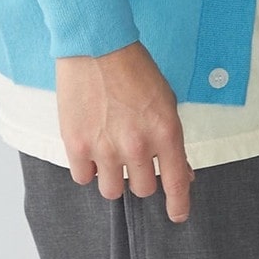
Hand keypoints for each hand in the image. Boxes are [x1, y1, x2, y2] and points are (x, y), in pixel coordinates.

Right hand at [56, 41, 193, 222]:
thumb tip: (181, 173)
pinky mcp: (76, 145)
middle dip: (140, 174)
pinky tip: (90, 145)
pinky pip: (84, 178)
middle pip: (142, 189)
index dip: (178, 204)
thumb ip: (171, 139)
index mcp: (165, 132)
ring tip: (109, 149)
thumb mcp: (165, 99)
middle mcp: (137, 146)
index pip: (176, 183)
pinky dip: (88, 166)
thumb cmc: (133, 67)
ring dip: (113, 174)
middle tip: (132, 152)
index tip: (177, 214)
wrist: (96, 44)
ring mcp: (105, 148)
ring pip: (112, 190)